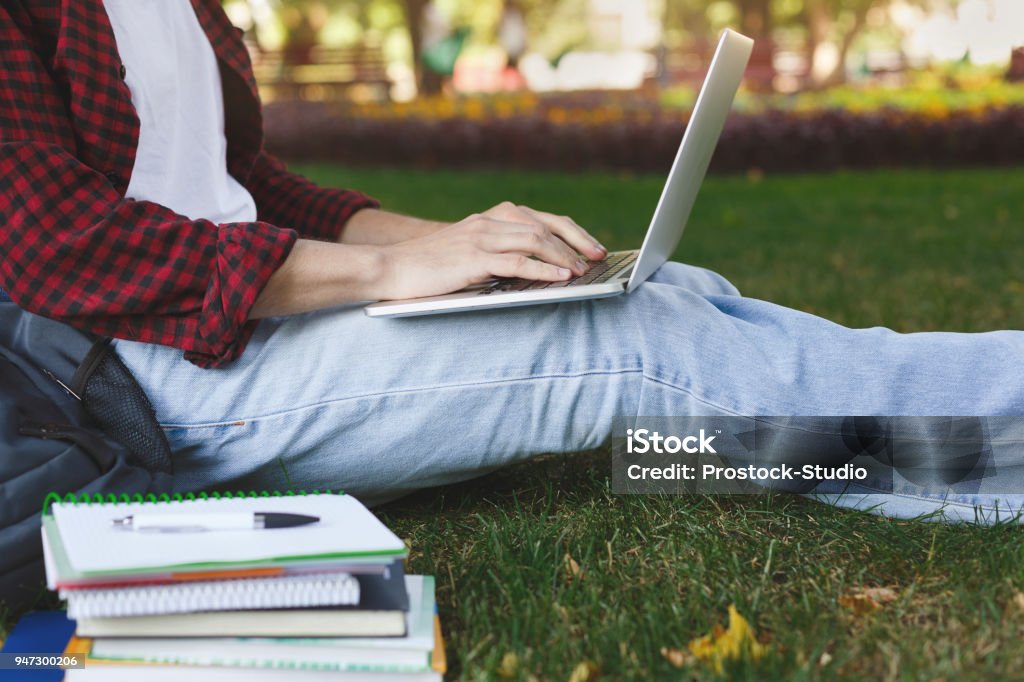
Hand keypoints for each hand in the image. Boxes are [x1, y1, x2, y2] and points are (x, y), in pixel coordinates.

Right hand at [373, 202, 606, 300]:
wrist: (390, 268)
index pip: (540, 219)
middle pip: (544, 225)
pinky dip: (544, 268)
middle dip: (576, 240)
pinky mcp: (473, 257)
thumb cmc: (430, 269)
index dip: (571, 232)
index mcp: (490, 219)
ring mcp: (481, 237)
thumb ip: (500, 255)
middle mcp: (489, 222)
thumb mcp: (470, 255)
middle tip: (599, 256)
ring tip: (584, 269)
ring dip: (565, 255)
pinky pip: (517, 261)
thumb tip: (539, 270)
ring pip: (535, 239)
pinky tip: (561, 277)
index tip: (592, 247)